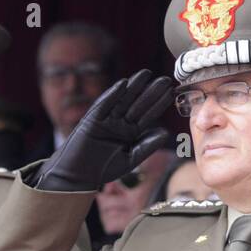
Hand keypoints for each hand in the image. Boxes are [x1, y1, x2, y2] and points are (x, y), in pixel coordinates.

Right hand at [33, 69, 173, 191]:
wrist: (79, 176)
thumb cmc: (103, 170)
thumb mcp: (131, 158)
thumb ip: (147, 146)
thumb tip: (165, 132)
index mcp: (130, 133)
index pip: (147, 115)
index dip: (158, 104)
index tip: (171, 93)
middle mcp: (119, 123)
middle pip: (137, 104)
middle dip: (151, 92)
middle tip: (165, 80)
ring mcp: (106, 120)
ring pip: (122, 100)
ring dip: (134, 87)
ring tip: (146, 74)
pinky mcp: (92, 119)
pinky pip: (104, 104)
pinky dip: (113, 94)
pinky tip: (123, 84)